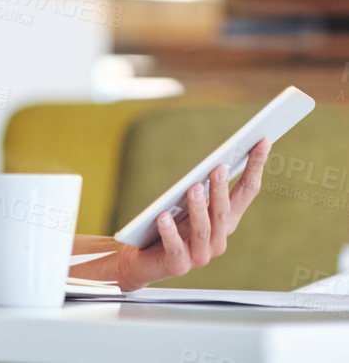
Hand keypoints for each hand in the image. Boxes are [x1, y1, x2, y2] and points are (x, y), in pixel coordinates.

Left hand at [108, 137, 270, 291]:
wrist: (144, 258)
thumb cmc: (168, 225)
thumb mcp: (186, 203)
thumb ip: (201, 186)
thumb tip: (215, 160)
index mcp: (225, 221)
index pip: (247, 190)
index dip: (255, 166)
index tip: (263, 141)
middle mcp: (218, 239)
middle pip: (225, 211)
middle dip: (222, 188)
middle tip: (218, 166)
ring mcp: (200, 255)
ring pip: (204, 229)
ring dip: (199, 207)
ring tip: (192, 187)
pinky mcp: (178, 265)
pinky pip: (175, 247)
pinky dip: (169, 231)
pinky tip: (162, 216)